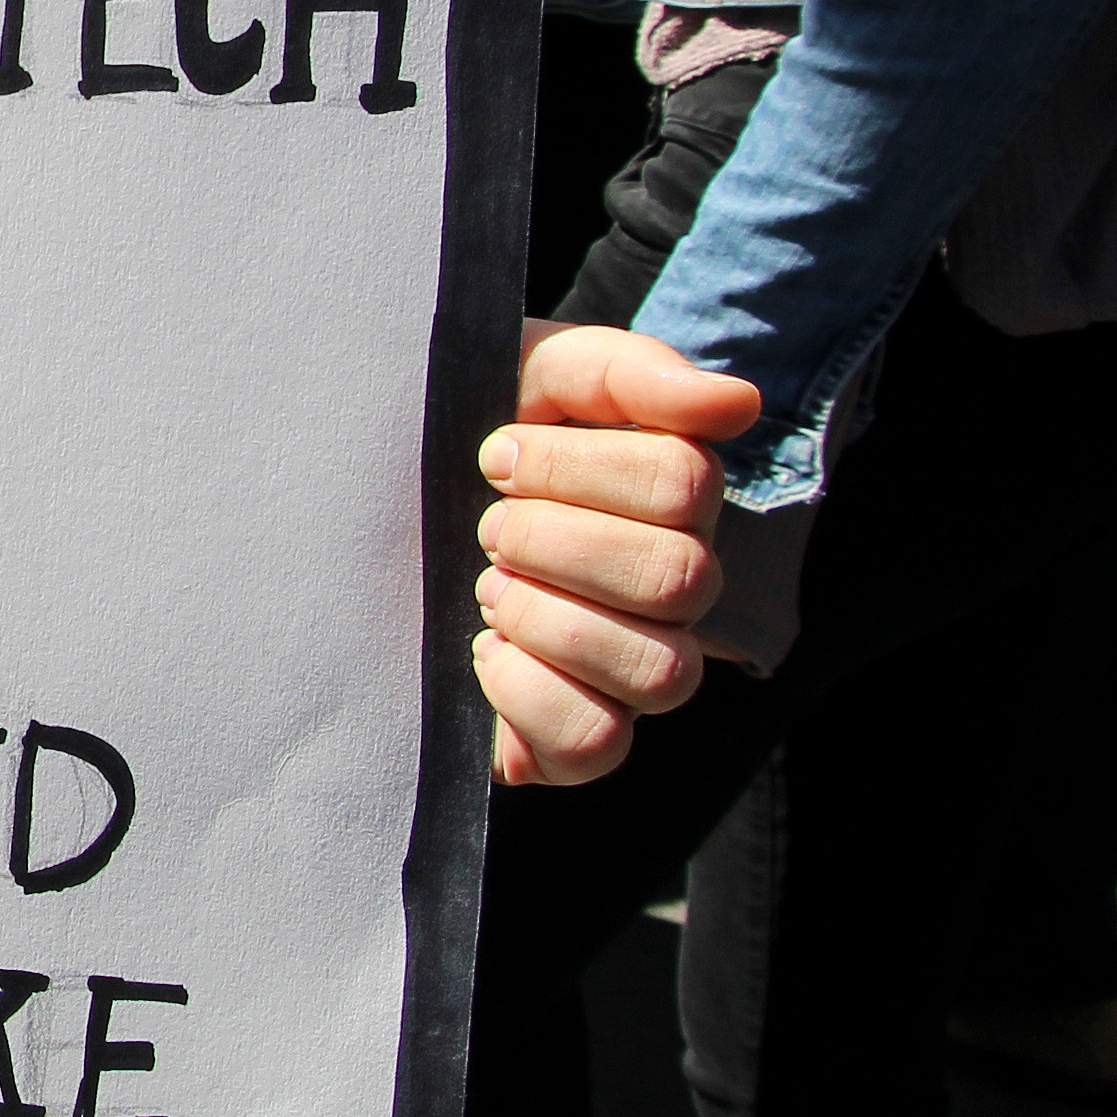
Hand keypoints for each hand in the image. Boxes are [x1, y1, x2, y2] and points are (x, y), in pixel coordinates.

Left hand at [471, 322, 758, 785]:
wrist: (377, 508)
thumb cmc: (475, 439)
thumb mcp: (538, 377)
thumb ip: (632, 376)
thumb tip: (739, 404)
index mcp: (677, 501)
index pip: (683, 482)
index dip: (572, 467)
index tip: (496, 456)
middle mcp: (677, 592)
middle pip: (678, 578)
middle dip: (553, 541)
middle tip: (488, 528)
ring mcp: (639, 670)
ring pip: (657, 670)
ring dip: (547, 618)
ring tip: (488, 589)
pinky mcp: (582, 740)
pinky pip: (596, 740)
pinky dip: (528, 693)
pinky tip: (484, 650)